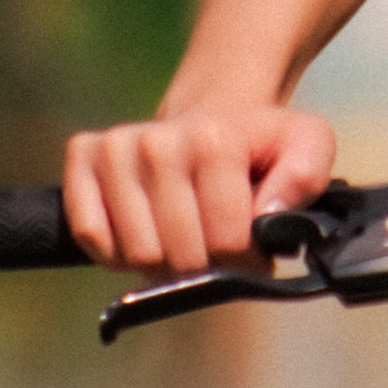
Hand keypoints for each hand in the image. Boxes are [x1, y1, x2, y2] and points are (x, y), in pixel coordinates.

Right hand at [61, 102, 337, 271]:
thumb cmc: (260, 148)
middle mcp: (156, 139)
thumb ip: (306, 175)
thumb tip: (268, 216)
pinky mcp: (80, 156)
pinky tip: (146, 231)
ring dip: (163, 263)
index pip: (225, 243)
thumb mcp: (307, 146)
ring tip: (185, 238)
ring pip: (134, 254)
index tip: (254, 251)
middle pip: (178, 256)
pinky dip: (117, 252)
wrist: (211, 120)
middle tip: (218, 249)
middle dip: (205, 267)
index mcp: (212, 138)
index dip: (245, 262)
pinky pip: (90, 236)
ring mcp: (114, 146)